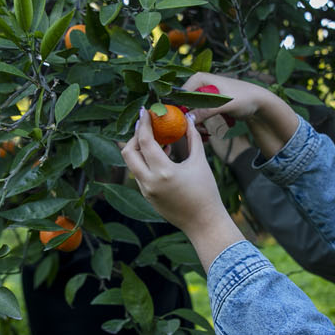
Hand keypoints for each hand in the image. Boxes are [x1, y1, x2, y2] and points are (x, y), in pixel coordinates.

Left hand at [121, 108, 244, 267]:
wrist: (204, 223)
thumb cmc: (206, 192)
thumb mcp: (200, 162)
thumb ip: (192, 138)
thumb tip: (189, 118)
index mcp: (163, 172)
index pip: (145, 141)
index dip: (144, 123)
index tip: (146, 111)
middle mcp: (149, 182)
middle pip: (128, 152)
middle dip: (135, 136)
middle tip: (148, 127)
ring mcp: (146, 191)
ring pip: (132, 164)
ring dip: (140, 150)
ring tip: (159, 142)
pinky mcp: (147, 197)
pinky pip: (140, 175)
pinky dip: (146, 162)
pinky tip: (162, 157)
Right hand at [182, 72, 300, 158]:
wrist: (259, 102)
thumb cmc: (244, 98)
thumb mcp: (225, 105)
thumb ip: (206, 110)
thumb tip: (188, 118)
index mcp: (199, 78)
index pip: (180, 96)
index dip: (182, 111)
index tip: (188, 125)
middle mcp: (198, 84)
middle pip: (184, 106)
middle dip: (191, 120)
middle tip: (203, 131)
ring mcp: (202, 94)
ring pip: (191, 113)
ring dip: (198, 125)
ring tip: (208, 132)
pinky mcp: (207, 104)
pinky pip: (198, 116)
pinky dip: (203, 124)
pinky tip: (210, 131)